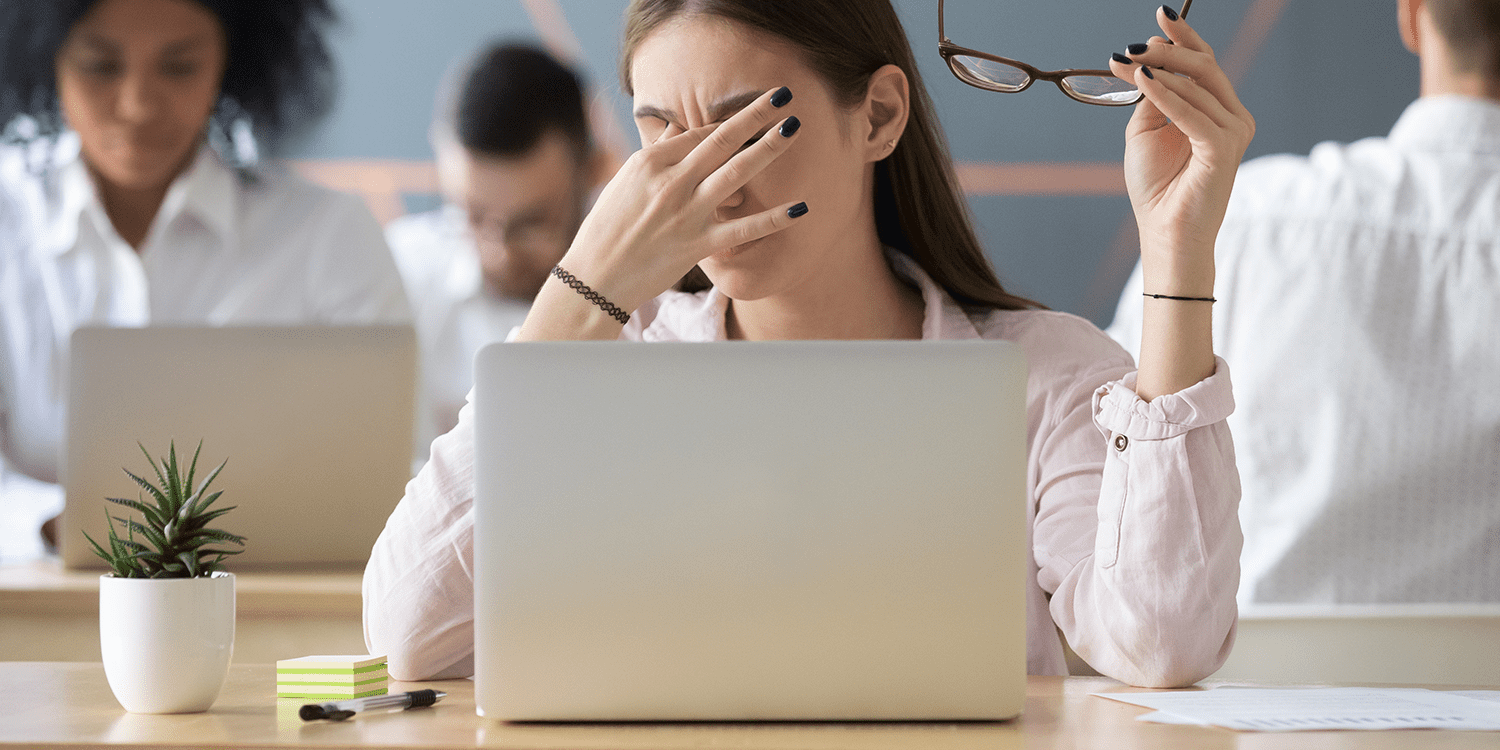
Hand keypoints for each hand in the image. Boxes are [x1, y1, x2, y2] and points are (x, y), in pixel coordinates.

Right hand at [552, 86, 806, 316]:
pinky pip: (742, 229)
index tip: (755, 108)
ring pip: (736, 173)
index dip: (731, 119)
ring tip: (793, 127)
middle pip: (721, 140)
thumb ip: (656, 154)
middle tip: (784, 95)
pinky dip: (773, 219)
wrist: (595, 278)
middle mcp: (671, 182)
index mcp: (650, 163)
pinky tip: (800, 207)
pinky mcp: (698, 245)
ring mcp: (686, 213)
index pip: (699, 134)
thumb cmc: (606, 229)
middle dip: (755, 114)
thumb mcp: (625, 182)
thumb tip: (675, 128)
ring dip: (767, 148)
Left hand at [1108, 7, 1254, 290]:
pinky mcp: (1224, 148)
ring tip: (1125, 63)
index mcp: (1217, 111)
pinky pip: (1193, 113)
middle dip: (1166, 50)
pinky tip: (1144, 83)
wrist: (1165, 232)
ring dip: (1157, 70)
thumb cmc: (1157, 189)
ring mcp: (1233, 131)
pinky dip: (1166, 95)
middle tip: (1132, 46)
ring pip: (1197, 85)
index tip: (1161, 15)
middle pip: (1203, 67)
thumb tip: (1146, 66)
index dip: (1185, 36)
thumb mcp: (1145, 133)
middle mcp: (1232, 117)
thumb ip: (1151, 99)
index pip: (1205, 63)